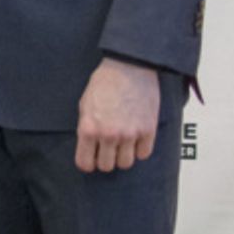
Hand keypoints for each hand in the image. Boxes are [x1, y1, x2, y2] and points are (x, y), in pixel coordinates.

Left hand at [75, 58, 159, 172]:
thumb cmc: (105, 82)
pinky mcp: (148, 130)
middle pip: (107, 167)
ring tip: (122, 144)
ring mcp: (130, 134)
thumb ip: (86, 127)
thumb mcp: (85, 104)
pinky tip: (136, 139)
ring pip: (126, 164)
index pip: (85, 163)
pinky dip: (140, 149)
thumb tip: (88, 145)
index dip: (87, 163)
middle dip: (105, 160)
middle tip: (107, 150)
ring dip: (123, 156)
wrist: (129, 67)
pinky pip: (144, 154)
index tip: (91, 159)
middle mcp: (109, 135)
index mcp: (89, 128)